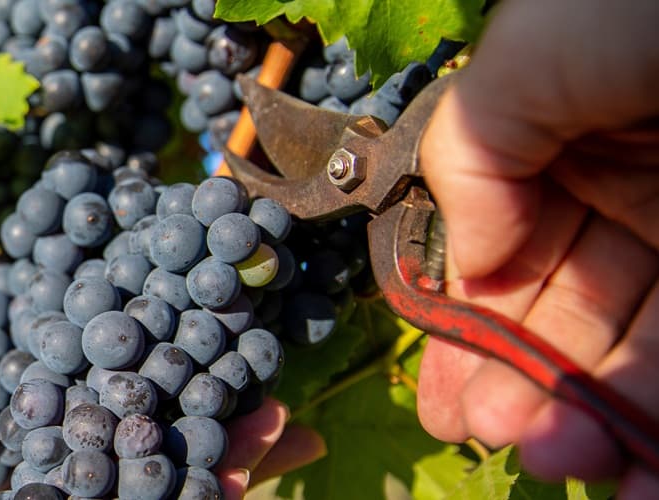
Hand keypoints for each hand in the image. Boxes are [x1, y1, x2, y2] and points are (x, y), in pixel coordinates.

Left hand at [0, 325, 325, 498]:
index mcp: (1, 452)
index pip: (71, 396)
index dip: (117, 356)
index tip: (165, 309)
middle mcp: (48, 482)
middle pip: (134, 432)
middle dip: (195, 396)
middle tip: (255, 354)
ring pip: (163, 476)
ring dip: (226, 447)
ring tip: (279, 409)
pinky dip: (211, 492)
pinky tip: (248, 467)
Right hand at [417, 0, 658, 491]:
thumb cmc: (638, 4)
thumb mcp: (525, 64)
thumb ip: (470, 162)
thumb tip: (473, 266)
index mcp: (561, 148)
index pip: (502, 263)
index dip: (472, 340)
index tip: (453, 410)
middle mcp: (635, 198)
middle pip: (571, 321)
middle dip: (532, 392)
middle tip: (516, 441)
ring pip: (648, 356)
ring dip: (602, 422)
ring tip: (571, 462)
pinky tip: (646, 476)